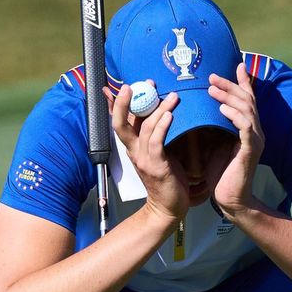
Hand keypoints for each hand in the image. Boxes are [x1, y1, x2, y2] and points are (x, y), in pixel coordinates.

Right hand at [106, 83, 188, 221]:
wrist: (168, 208)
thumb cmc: (167, 180)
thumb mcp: (159, 153)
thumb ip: (157, 136)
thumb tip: (163, 115)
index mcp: (133, 147)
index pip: (121, 121)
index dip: (119, 102)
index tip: (128, 84)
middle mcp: (133, 151)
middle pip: (120, 122)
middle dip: (126, 102)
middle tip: (137, 83)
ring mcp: (143, 159)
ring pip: (144, 128)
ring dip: (158, 109)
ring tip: (172, 95)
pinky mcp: (156, 166)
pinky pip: (156, 142)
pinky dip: (162, 126)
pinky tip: (170, 115)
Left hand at [208, 65, 264, 217]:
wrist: (230, 199)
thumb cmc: (220, 172)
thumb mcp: (212, 142)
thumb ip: (211, 124)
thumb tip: (196, 106)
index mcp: (247, 128)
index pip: (248, 99)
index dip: (242, 82)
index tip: (235, 65)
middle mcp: (255, 131)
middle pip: (248, 99)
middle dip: (230, 85)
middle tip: (211, 77)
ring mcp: (255, 140)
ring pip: (247, 110)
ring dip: (229, 97)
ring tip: (212, 90)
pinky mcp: (250, 151)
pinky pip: (245, 128)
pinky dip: (234, 116)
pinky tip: (221, 110)